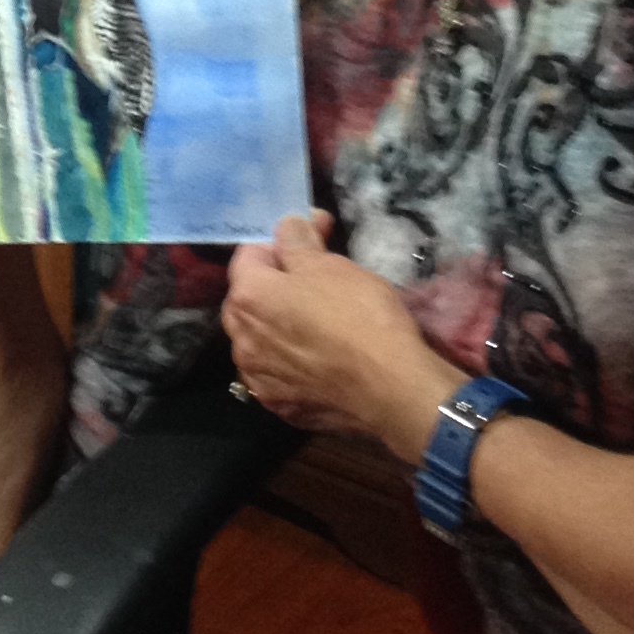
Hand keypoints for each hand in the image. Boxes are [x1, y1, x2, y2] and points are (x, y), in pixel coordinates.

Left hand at [224, 213, 460, 459]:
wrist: (391, 389)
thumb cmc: (359, 316)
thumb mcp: (331, 265)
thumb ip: (298, 241)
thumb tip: (287, 227)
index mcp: (248, 299)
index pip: (249, 255)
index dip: (281, 241)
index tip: (313, 234)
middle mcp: (242, 342)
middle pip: (249, 299)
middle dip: (276, 281)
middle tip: (315, 274)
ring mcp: (259, 380)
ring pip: (261, 339)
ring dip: (279, 322)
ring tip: (316, 317)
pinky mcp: (281, 407)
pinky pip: (278, 372)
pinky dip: (292, 359)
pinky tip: (319, 354)